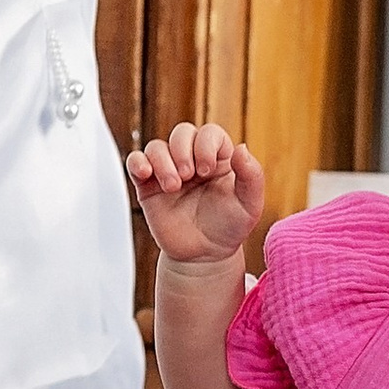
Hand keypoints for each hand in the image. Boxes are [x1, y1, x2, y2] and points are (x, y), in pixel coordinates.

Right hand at [128, 121, 263, 263]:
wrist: (204, 255)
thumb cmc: (229, 227)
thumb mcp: (250, 204)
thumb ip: (252, 175)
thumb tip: (242, 147)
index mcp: (218, 158)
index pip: (209, 133)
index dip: (205, 145)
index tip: (206, 170)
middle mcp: (192, 159)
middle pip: (181, 133)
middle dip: (182, 151)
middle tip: (188, 176)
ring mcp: (169, 171)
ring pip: (157, 147)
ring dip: (162, 162)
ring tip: (173, 187)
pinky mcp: (148, 185)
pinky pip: (135, 162)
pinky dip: (137, 162)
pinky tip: (146, 174)